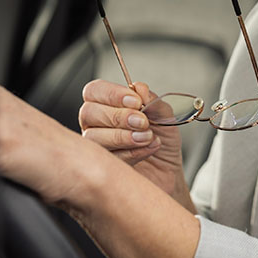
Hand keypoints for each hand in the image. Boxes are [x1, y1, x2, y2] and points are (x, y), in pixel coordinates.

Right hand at [79, 80, 188, 202]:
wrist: (169, 169)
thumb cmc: (161, 139)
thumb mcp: (164, 115)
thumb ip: (152, 100)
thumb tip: (139, 88)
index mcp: (107, 105)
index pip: (94, 90)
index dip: (112, 93)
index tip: (135, 101)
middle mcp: (97, 124)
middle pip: (89, 112)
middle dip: (118, 116)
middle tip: (142, 122)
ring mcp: (96, 146)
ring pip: (94, 137)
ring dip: (123, 136)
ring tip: (146, 137)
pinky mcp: (102, 167)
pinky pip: (107, 157)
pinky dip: (132, 152)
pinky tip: (147, 148)